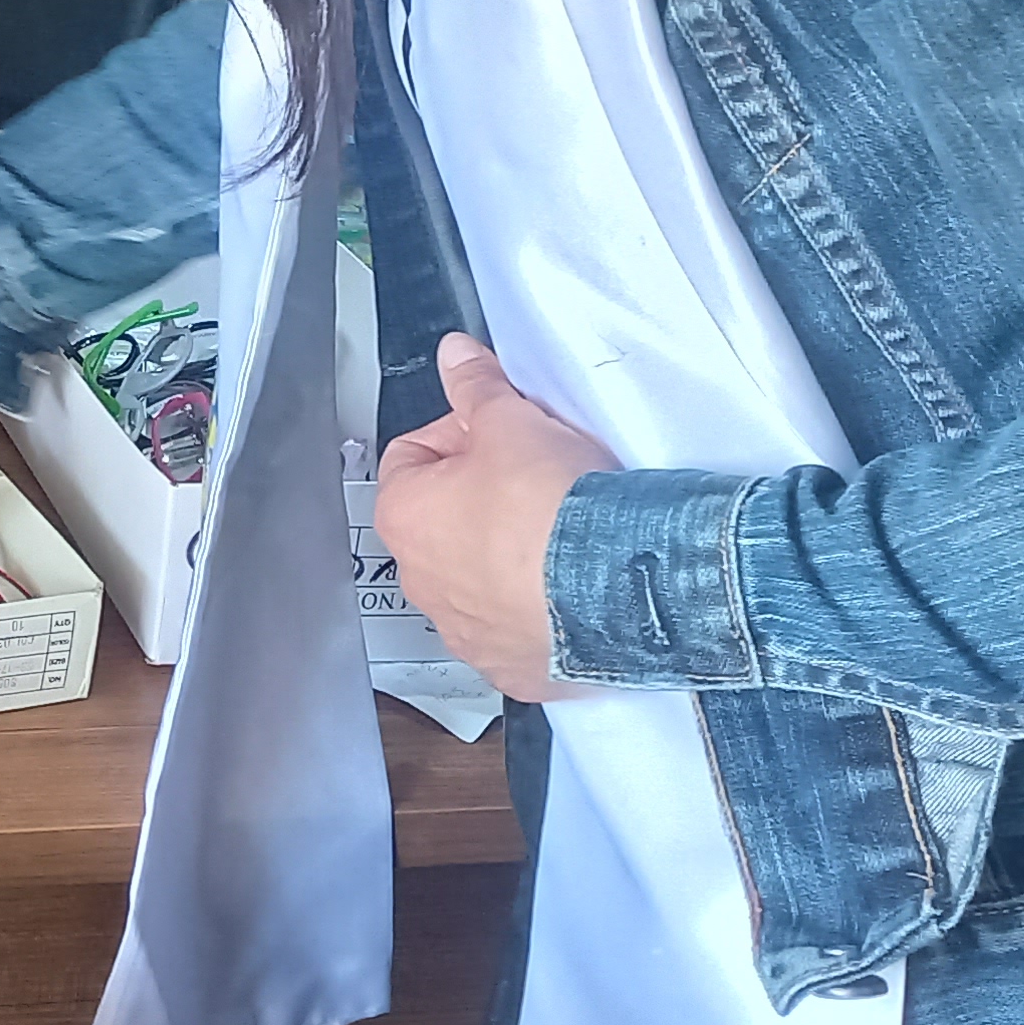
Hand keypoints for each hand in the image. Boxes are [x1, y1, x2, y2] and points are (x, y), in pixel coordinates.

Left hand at [372, 334, 618, 700]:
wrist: (619, 590)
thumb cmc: (553, 508)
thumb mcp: (512, 422)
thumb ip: (477, 387)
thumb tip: (455, 356)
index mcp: (404, 517)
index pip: (412, 457)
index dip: (460, 433)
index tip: (499, 429)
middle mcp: (422, 583)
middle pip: (447, 520)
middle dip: (486, 494)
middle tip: (537, 475)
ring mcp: (467, 633)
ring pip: (482, 579)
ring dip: (511, 555)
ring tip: (562, 533)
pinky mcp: (517, 667)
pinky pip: (520, 630)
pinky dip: (541, 608)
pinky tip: (574, 587)